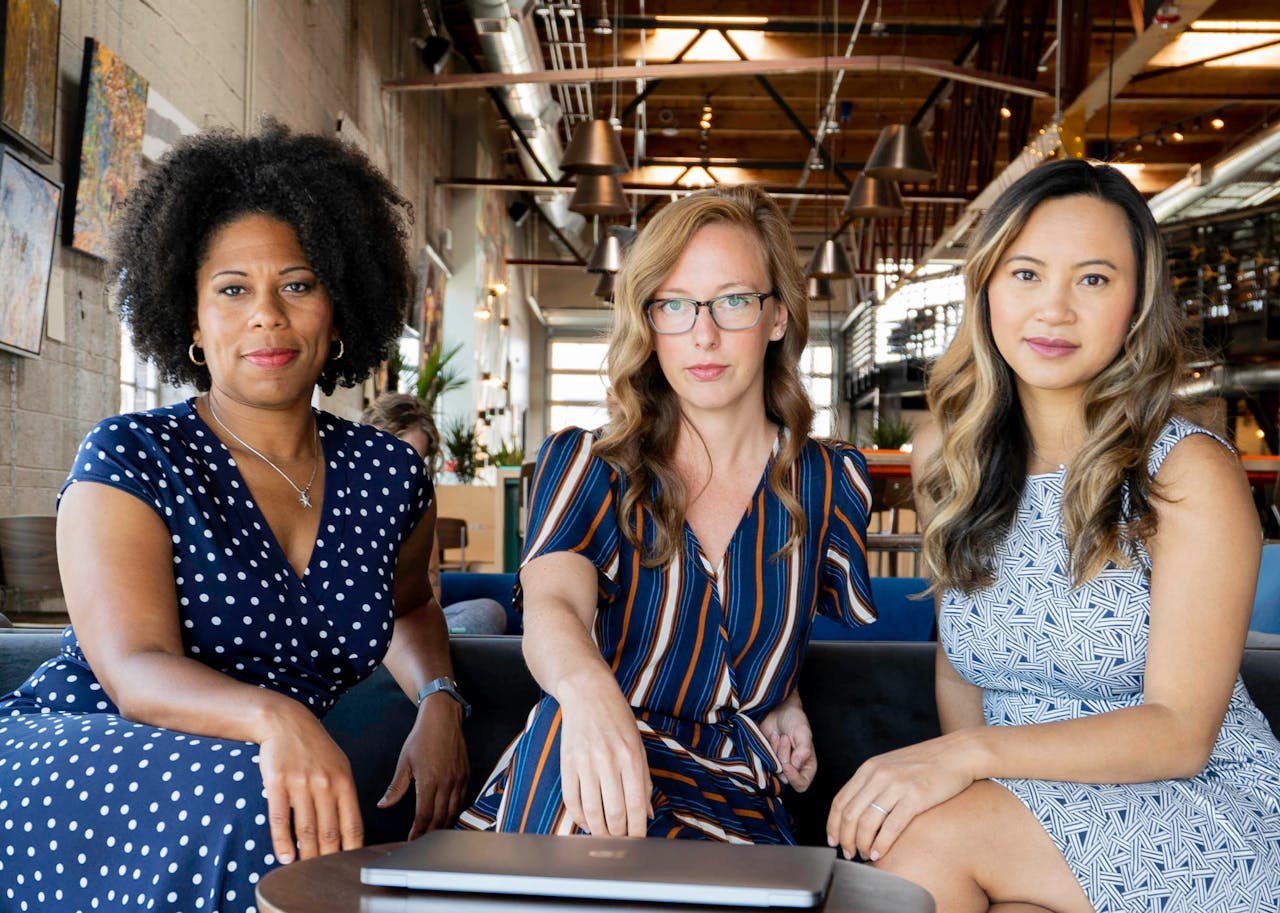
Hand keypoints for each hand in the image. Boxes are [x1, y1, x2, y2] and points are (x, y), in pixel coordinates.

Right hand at [257, 707, 363, 863]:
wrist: (286, 722)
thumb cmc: (314, 748)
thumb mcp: (339, 766)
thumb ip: (344, 795)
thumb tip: (348, 829)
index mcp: (343, 782)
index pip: (352, 824)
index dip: (353, 849)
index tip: (352, 865)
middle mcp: (324, 784)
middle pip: (329, 832)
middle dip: (329, 858)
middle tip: (327, 875)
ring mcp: (301, 784)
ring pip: (306, 830)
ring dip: (306, 855)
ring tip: (306, 872)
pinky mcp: (277, 784)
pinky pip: (280, 819)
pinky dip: (282, 842)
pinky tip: (285, 857)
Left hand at [378, 695, 468, 837]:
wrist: (442, 718)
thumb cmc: (422, 737)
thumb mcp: (404, 762)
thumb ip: (395, 788)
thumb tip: (383, 805)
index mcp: (429, 781)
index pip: (424, 816)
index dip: (418, 832)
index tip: (412, 840)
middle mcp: (446, 783)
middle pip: (440, 817)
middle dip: (430, 833)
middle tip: (421, 842)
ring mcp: (458, 779)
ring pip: (453, 811)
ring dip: (443, 824)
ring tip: (433, 833)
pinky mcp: (465, 775)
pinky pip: (462, 799)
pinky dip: (454, 811)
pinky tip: (447, 814)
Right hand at [558, 672, 652, 837]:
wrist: (587, 693)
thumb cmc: (617, 718)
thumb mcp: (638, 745)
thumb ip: (643, 780)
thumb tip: (646, 813)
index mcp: (630, 757)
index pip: (635, 806)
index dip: (637, 830)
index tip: (638, 841)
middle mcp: (608, 761)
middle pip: (614, 813)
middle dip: (619, 835)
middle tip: (622, 842)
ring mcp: (585, 763)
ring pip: (592, 812)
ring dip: (600, 831)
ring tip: (606, 837)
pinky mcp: (567, 764)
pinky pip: (572, 800)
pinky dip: (579, 818)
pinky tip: (587, 823)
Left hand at [760, 694, 815, 791]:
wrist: (778, 709)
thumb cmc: (795, 720)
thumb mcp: (804, 733)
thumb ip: (803, 751)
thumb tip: (795, 766)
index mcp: (807, 766)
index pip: (801, 785)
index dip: (793, 777)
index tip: (787, 764)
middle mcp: (794, 768)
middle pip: (785, 777)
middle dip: (783, 757)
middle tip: (785, 738)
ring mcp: (779, 764)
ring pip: (773, 769)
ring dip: (775, 751)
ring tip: (780, 735)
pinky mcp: (767, 758)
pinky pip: (764, 762)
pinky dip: (768, 748)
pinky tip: (773, 736)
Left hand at [826, 734, 976, 861]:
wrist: (957, 752)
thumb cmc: (926, 763)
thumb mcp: (891, 765)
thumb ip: (873, 783)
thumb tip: (857, 810)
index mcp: (869, 768)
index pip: (840, 800)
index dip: (833, 824)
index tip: (832, 840)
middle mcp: (878, 775)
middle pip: (850, 814)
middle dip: (845, 838)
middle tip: (848, 853)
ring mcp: (896, 786)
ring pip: (867, 822)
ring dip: (861, 844)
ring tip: (863, 855)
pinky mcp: (915, 797)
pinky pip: (891, 826)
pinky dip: (881, 844)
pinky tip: (879, 853)